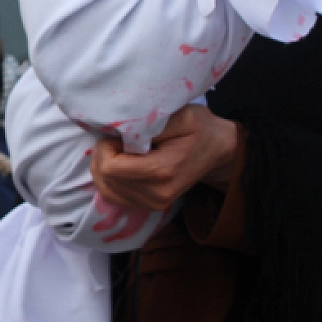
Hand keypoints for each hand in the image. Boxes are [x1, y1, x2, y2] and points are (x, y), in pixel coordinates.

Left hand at [90, 106, 243, 212]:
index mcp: (163, 171)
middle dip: (104, 155)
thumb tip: (117, 132)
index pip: (110, 168)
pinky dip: (111, 179)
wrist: (217, 149)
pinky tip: (123, 163)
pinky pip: (114, 196)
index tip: (118, 133)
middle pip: (105, 179)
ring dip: (106, 167)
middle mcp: (157, 194)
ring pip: (106, 189)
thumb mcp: (179, 115)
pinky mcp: (150, 206)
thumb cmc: (199, 128)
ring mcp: (153, 204)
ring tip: (122, 150)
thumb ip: (147, 124)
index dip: (105, 147)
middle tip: (119, 139)